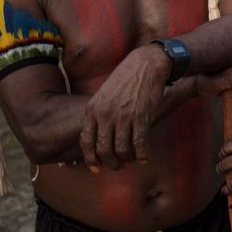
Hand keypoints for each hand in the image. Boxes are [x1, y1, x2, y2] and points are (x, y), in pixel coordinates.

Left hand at [80, 44, 168, 171]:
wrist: (146, 64)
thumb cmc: (126, 78)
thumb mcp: (104, 94)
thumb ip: (99, 113)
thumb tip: (99, 135)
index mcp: (93, 109)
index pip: (86, 141)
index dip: (91, 158)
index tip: (96, 168)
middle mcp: (105, 115)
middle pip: (103, 150)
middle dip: (110, 163)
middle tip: (118, 166)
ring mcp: (123, 117)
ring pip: (121, 151)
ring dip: (127, 160)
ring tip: (132, 160)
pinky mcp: (141, 117)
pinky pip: (139, 144)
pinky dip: (142, 155)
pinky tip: (145, 157)